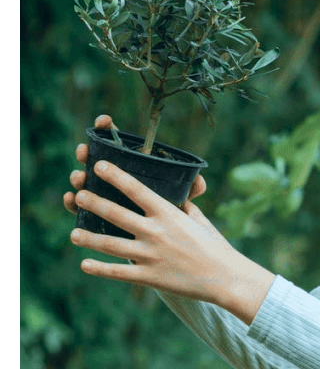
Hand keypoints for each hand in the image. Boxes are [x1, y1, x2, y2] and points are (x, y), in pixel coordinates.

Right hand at [63, 114, 206, 216]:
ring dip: (78, 177)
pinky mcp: (93, 216)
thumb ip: (189, 191)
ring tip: (78, 177)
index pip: (117, 141)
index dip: (108, 128)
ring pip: (84, 181)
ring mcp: (101, 196)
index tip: (104, 121)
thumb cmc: (170, 218)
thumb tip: (200, 183)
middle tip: (83, 150)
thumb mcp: (179, 202)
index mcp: (133, 167)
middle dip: (87, 152)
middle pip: (95, 159)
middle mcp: (113, 179)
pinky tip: (69, 199)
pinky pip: (78, 207)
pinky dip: (71, 202)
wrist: (162, 246)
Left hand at [65, 115, 273, 321]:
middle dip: (93, 202)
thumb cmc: (215, 246)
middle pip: (116, 213)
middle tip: (78, 194)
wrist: (226, 277)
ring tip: (73, 233)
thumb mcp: (199, 220)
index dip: (114, 176)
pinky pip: (119, 272)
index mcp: (168, 214)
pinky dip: (100, 269)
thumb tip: (178, 195)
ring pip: (111, 244)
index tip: (98, 166)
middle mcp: (156, 231)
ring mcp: (151, 255)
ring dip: (89, 238)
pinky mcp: (150, 277)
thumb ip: (183, 207)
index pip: (136, 189)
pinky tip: (84, 265)